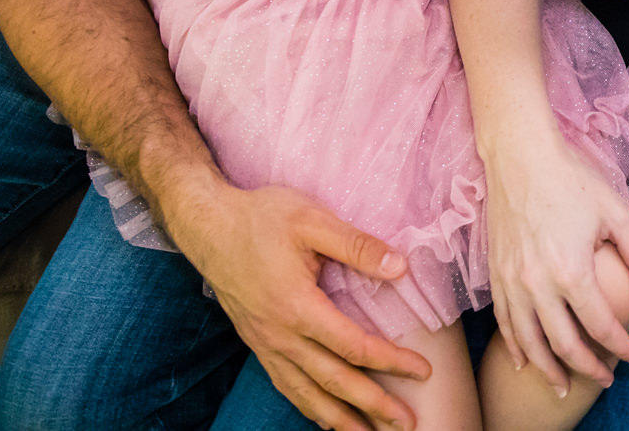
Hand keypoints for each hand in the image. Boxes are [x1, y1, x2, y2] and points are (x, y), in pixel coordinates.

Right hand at [169, 180, 429, 430]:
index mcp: (297, 306)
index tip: (421, 371)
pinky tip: (325, 417)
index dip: (391, 361)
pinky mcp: (256, 343)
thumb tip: (401, 267)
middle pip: (332, 381)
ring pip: (306, 393)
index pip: (353, 346)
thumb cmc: (261, 218)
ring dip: (340, 418)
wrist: (207, 226)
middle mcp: (280, 334)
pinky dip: (308, 407)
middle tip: (407, 423)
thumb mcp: (312, 219)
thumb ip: (357, 245)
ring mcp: (265, 343)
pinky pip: (285, 385)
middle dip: (372, 405)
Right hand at [484, 132, 628, 396]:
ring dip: (548, 369)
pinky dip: (515, 346)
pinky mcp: (496, 274)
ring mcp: (512, 282)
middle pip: (563, 344)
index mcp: (572, 272)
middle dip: (588, 368)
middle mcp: (538, 285)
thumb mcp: (615, 213)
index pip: (600, 327)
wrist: (519, 155)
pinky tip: (525, 360)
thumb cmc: (571, 179)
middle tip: (606, 379)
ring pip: (528, 342)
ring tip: (563, 386)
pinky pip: (504, 322)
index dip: (621, 348)